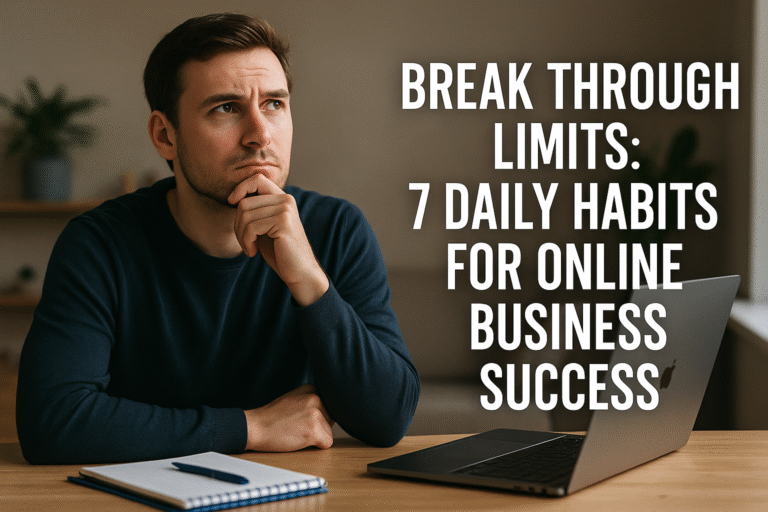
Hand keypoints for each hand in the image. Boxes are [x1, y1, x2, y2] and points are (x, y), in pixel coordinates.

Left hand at [229, 174, 328, 305]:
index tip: (232, 203)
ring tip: (250, 248)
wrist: (300, 272)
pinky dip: (246, 242)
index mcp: (283, 198)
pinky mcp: (283, 222)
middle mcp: (286, 200)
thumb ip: (256, 210)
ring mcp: (286, 209)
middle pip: (245, 202)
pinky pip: (251, 227)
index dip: (241, 188)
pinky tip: (253, 252)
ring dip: (241, 236)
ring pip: (245, 215)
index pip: (257, 179)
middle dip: (237, 224)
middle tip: (245, 242)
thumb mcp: (266, 226)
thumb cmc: (280, 251)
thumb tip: (234, 198)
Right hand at [244, 384, 334, 451]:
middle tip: (297, 427)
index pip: (329, 407)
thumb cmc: (272, 417)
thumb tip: (331, 412)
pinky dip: (316, 447)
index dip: (318, 417)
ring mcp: (316, 413)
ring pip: (329, 432)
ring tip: (296, 433)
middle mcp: (316, 398)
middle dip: (319, 427)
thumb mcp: (294, 399)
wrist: (255, 427)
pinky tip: (299, 440)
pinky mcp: (314, 429)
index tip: (302, 419)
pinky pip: (326, 443)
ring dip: (316, 437)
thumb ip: (311, 402)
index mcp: (312, 389)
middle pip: (331, 420)